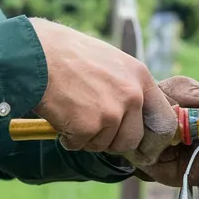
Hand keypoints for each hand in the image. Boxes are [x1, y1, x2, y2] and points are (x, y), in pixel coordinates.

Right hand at [28, 19, 177, 161]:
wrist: (35, 54)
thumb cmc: (66, 53)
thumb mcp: (109, 61)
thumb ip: (125, 86)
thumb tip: (133, 116)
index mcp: (140, 77)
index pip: (163, 119)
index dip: (152, 137)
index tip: (142, 145)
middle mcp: (132, 96)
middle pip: (131, 139)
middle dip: (111, 139)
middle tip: (92, 128)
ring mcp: (111, 113)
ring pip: (103, 144)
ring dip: (86, 137)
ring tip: (70, 113)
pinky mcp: (88, 127)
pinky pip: (79, 144)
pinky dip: (67, 138)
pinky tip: (59, 116)